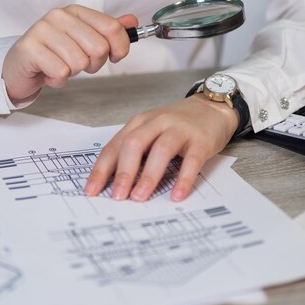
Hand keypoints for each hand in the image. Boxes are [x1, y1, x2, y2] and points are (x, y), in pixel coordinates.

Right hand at [1, 4, 137, 102]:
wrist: (17, 68)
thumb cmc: (52, 55)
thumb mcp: (82, 40)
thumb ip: (106, 31)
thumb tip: (132, 21)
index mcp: (75, 12)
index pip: (112, 28)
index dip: (120, 48)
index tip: (114, 57)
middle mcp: (58, 16)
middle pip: (99, 47)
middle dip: (93, 64)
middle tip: (77, 65)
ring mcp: (42, 30)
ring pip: (80, 62)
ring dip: (73, 73)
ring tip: (59, 66)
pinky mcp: (30, 49)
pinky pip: (61, 73)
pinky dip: (58, 81)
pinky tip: (48, 74)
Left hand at [84, 95, 239, 201]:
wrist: (214, 107)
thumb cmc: (178, 124)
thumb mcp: (151, 131)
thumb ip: (135, 151)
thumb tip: (114, 183)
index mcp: (140, 123)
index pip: (115, 146)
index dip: (101, 169)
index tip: (91, 190)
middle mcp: (157, 123)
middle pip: (134, 144)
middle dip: (123, 172)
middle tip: (117, 196)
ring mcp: (180, 130)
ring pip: (160, 151)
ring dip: (148, 176)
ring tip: (140, 197)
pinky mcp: (201, 141)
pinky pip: (191, 161)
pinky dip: (183, 179)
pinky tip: (177, 196)